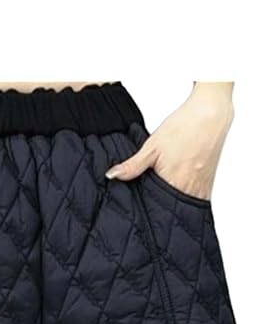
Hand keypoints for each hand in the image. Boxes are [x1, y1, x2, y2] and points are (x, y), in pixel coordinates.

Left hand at [105, 83, 234, 200]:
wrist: (210, 114)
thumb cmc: (183, 126)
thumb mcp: (152, 146)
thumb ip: (133, 166)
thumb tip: (112, 176)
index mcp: (173, 182)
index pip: (154, 207)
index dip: (145, 208)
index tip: (139, 207)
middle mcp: (188, 189)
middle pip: (169, 209)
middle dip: (158, 208)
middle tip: (150, 202)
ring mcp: (200, 189)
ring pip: (182, 206)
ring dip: (172, 204)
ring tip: (164, 197)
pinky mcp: (208, 185)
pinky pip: (196, 200)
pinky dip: (186, 199)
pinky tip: (179, 192)